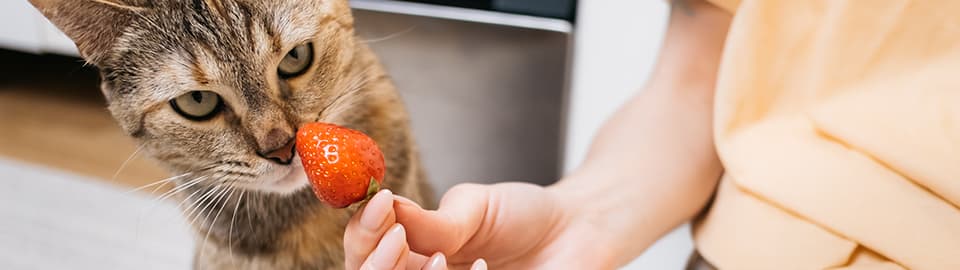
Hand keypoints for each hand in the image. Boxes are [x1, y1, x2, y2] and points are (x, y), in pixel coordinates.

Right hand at [345, 182, 612, 269]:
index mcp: (411, 256)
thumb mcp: (475, 207)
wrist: (579, 231)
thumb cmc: (524, 216)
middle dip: (377, 264)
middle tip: (398, 236)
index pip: (363, 255)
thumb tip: (387, 207)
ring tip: (446, 257)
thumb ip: (432, 219)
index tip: (382, 206)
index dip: (362, 236)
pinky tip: (483, 269)